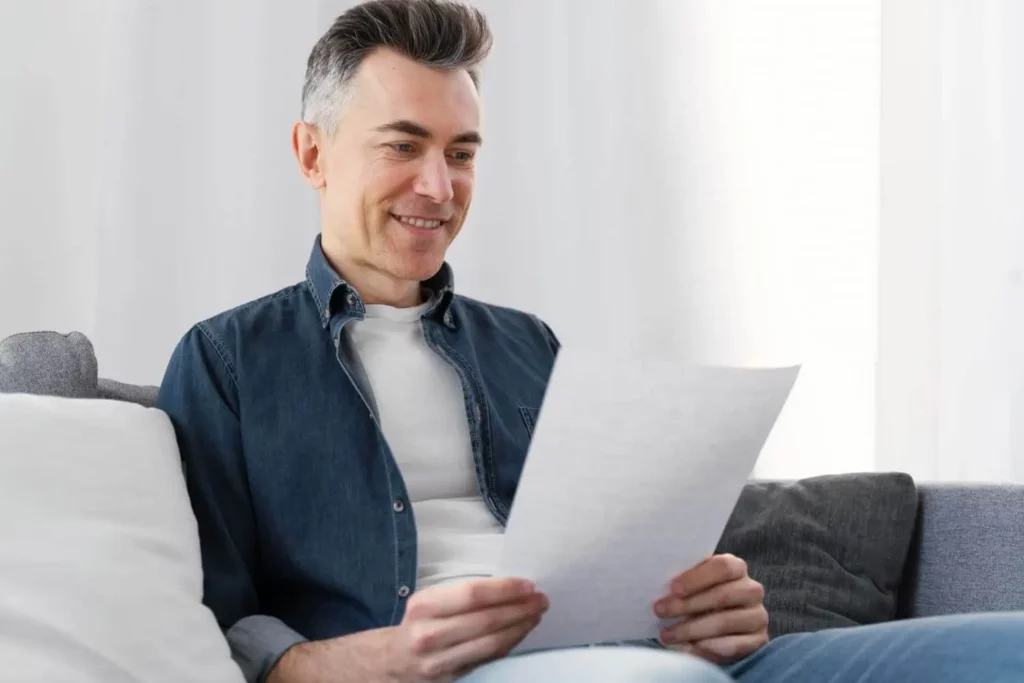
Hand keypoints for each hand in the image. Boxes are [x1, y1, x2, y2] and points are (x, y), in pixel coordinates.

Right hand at [386, 578, 547, 680]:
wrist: (394, 659)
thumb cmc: (419, 622)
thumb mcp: (429, 599)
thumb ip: (461, 595)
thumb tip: (508, 587)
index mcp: (424, 606)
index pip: (472, 595)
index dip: (504, 590)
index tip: (527, 585)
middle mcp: (430, 634)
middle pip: (485, 620)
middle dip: (519, 608)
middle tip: (541, 599)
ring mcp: (441, 660)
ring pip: (491, 643)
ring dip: (520, 627)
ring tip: (536, 615)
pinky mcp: (452, 677)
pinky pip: (489, 658)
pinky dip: (510, 643)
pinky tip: (522, 631)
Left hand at [653, 554, 767, 664]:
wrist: (718, 626)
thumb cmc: (700, 597)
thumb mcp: (694, 585)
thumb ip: (684, 581)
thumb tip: (658, 583)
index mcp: (737, 568)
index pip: (723, 567)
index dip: (697, 577)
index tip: (672, 588)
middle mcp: (752, 590)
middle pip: (722, 595)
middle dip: (687, 605)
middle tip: (660, 611)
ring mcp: (758, 616)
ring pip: (724, 621)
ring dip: (691, 629)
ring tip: (666, 635)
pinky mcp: (758, 641)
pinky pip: (733, 645)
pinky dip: (707, 647)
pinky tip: (687, 648)